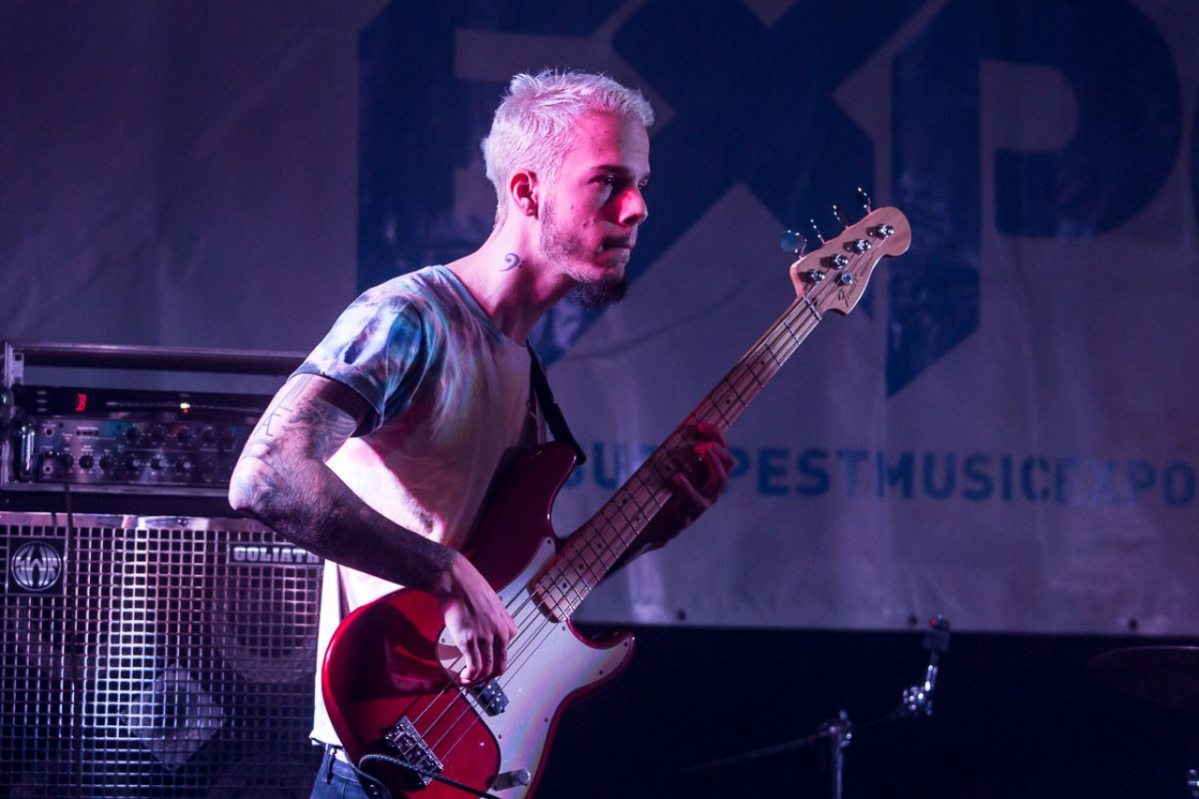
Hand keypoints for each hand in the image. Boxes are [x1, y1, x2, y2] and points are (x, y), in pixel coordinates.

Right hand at [438, 553, 517, 683]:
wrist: (456, 581)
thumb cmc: (471, 588)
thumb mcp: (493, 606)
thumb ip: (494, 623)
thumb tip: (488, 635)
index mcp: (508, 626)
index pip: (505, 653)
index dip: (493, 663)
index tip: (483, 665)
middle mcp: (500, 633)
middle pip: (499, 666)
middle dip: (488, 677)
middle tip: (477, 680)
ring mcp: (484, 638)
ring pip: (486, 670)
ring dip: (477, 680)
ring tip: (468, 681)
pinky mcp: (468, 641)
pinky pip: (473, 667)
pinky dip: (469, 677)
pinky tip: (463, 678)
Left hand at [640, 422, 733, 550]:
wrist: (647, 531)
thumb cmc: (657, 498)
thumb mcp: (670, 473)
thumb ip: (678, 457)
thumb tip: (679, 431)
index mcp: (707, 477)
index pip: (724, 452)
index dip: (717, 436)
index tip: (702, 424)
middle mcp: (710, 489)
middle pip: (728, 463)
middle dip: (718, 445)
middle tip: (701, 435)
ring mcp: (702, 502)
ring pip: (719, 479)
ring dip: (712, 460)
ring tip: (699, 448)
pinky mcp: (688, 514)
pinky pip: (694, 499)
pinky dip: (687, 486)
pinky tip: (677, 477)